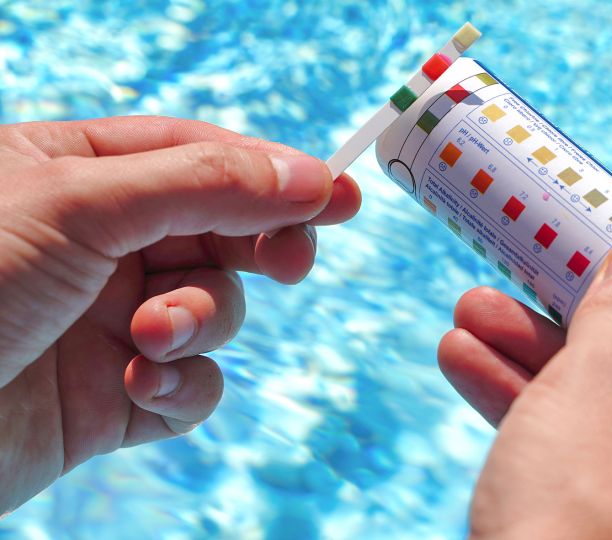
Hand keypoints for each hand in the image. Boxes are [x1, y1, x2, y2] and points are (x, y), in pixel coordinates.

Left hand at [0, 116, 360, 514]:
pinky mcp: (112, 399)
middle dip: (256, 246)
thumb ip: (206, 184)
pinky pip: (192, 385)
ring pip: (214, 308)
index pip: (196, 152)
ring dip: (201, 322)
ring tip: (152, 337)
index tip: (339, 193)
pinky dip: (182, 387)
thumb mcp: (81, 206)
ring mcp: (106, 320)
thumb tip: (312, 175)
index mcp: (71, 171)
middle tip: (289, 261)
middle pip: (220, 229)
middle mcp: (94, 242)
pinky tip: (141, 388)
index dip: (271, 170)